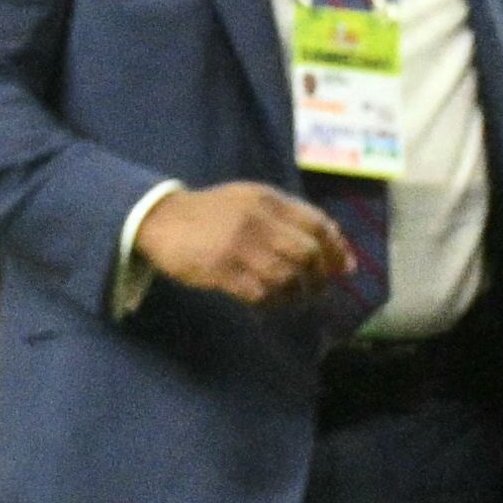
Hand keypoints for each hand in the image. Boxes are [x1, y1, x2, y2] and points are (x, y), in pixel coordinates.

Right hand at [140, 182, 360, 308]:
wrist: (160, 220)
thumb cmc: (213, 212)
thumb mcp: (251, 201)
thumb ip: (291, 218)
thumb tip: (340, 250)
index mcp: (266, 200)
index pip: (317, 225)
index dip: (337, 249)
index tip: (342, 267)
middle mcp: (256, 221)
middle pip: (308, 254)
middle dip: (319, 276)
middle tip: (315, 287)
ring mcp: (239, 247)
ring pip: (288, 277)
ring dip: (297, 293)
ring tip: (291, 296)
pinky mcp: (222, 271)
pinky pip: (262, 294)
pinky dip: (272, 302)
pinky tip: (267, 301)